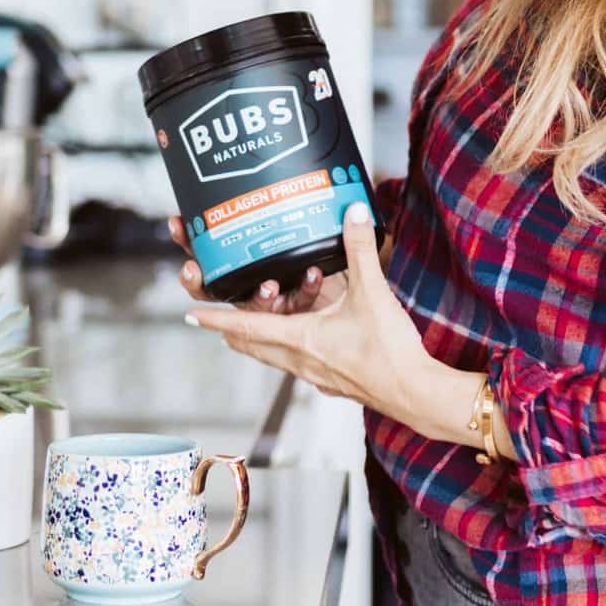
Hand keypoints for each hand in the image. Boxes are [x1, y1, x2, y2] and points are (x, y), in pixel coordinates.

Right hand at [168, 213, 326, 314]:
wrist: (341, 277)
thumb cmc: (307, 240)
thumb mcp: (285, 217)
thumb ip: (269, 198)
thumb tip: (258, 159)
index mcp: (235, 261)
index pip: (201, 250)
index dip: (185, 237)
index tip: (177, 222)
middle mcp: (247, 283)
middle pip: (212, 287)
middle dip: (197, 279)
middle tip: (193, 268)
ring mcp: (269, 298)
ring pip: (254, 303)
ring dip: (258, 295)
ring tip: (268, 283)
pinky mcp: (297, 307)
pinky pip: (299, 299)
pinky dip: (305, 287)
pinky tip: (312, 273)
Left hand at [182, 205, 479, 440]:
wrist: (414, 393)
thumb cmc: (389, 350)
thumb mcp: (372, 292)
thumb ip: (360, 249)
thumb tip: (353, 212)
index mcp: (300, 337)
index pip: (246, 326)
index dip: (216, 318)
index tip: (191, 315)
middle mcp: (299, 360)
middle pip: (252, 346)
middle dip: (231, 331)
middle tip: (215, 320)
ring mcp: (314, 375)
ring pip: (273, 357)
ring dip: (260, 341)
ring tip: (252, 327)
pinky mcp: (332, 382)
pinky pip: (298, 365)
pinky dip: (288, 350)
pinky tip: (302, 342)